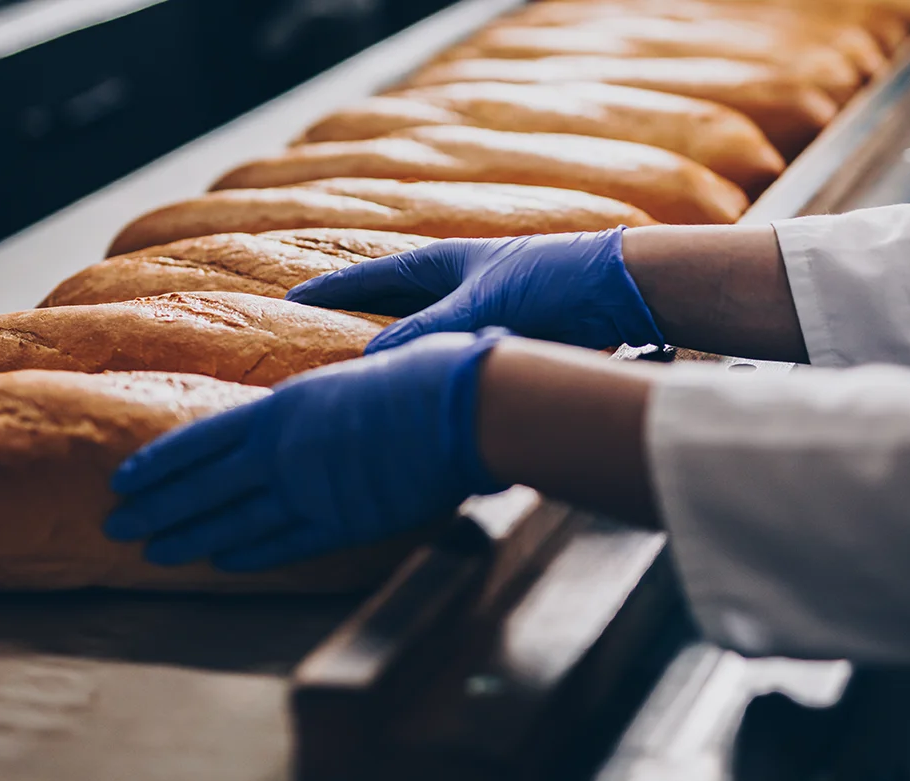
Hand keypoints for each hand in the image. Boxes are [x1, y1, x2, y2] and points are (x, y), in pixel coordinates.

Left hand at [106, 330, 507, 571]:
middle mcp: (282, 452)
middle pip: (202, 487)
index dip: (158, 463)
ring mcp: (309, 491)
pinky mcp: (342, 523)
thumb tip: (297, 412)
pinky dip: (248, 554)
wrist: (461, 407)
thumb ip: (313, 406)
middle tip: (114, 525)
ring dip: (188, 538)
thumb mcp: (347, 376)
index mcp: (280, 407)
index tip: (124, 479)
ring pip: (232, 522)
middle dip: (155, 508)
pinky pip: (283, 544)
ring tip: (152, 552)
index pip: (200, 440)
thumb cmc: (418, 374)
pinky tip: (221, 563)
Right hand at [286, 227, 662, 354]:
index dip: (331, 289)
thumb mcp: (479, 307)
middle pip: (389, 303)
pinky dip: (426, 369)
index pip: (371, 276)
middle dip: (353, 318)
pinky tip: (414, 390)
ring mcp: (477, 309)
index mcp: (442, 262)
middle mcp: (455, 283)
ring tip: (353, 371)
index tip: (291, 297)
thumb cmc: (550, 282)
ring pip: (418, 333)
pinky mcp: (501, 337)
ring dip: (391, 350)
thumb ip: (425, 333)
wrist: (617, 291)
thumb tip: (370, 362)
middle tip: (308, 336)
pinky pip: (446, 355)